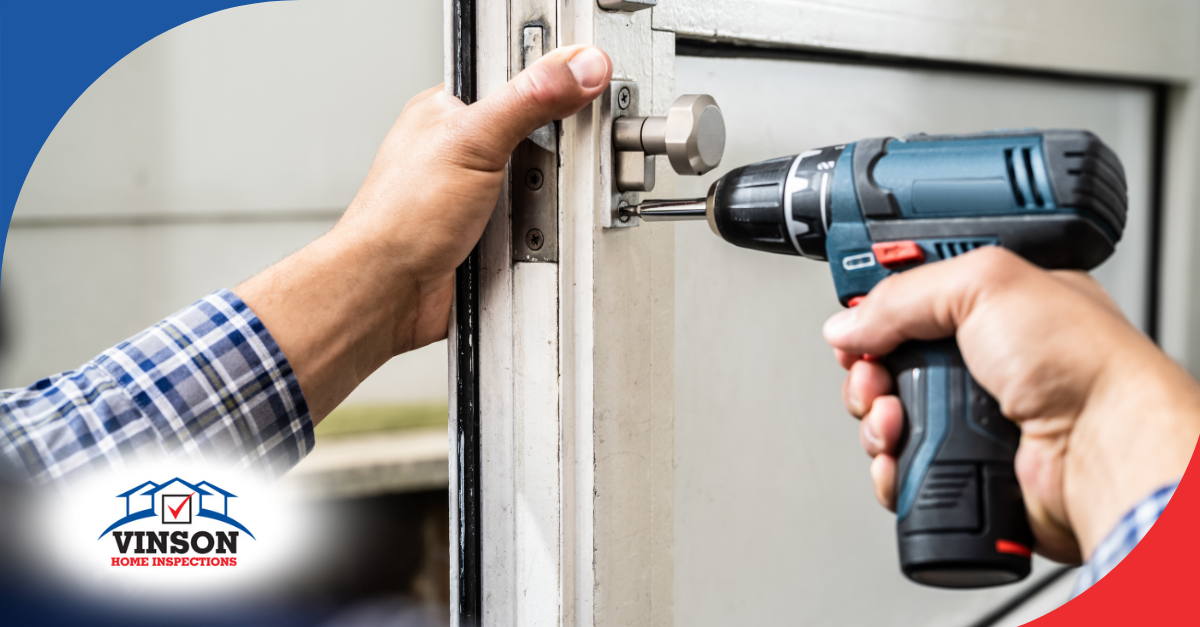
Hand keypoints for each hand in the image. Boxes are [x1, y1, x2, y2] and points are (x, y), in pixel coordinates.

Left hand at [235, 45, 612, 419]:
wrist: (389, 292)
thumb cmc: (400, 219)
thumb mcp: (473, 141)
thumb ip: (529, 99)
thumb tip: (578, 67)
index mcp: (450, 110)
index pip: (516, 78)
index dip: (551, 84)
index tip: (583, 93)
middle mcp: (463, 150)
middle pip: (537, 135)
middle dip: (553, 155)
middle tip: (552, 163)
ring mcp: (479, 193)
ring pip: (540, 184)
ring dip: (546, 201)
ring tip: (533, 207)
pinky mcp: (491, 232)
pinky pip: (534, 225)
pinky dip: (539, 233)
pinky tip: (529, 234)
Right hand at [823, 247, 1199, 562]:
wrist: (1101, 449)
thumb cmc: (1082, 364)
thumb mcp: (986, 284)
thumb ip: (905, 294)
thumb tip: (849, 324)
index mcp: (996, 307)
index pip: (914, 300)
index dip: (879, 312)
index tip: (860, 323)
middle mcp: (984, 362)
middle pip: (890, 362)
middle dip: (868, 372)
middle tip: (874, 377)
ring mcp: (974, 417)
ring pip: (888, 418)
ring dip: (876, 421)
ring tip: (894, 420)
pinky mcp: (965, 465)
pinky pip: (902, 466)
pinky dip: (889, 465)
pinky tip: (901, 454)